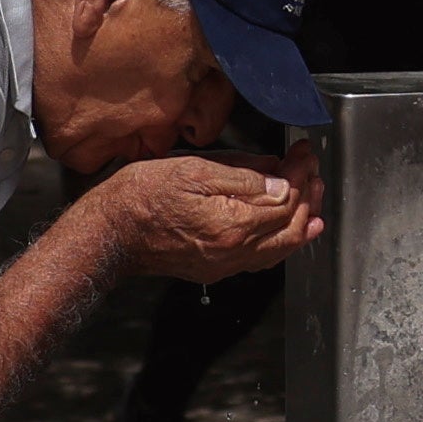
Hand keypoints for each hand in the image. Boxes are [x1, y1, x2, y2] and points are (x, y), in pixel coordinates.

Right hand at [100, 154, 323, 284]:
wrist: (110, 234)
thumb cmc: (140, 198)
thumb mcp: (193, 171)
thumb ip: (242, 176)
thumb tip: (280, 179)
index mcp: (233, 225)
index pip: (287, 199)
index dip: (300, 172)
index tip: (303, 152)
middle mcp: (235, 252)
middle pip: (293, 227)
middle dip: (309, 194)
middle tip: (311, 168)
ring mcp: (226, 265)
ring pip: (282, 247)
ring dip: (303, 219)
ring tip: (313, 195)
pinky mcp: (216, 269)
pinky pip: (263, 258)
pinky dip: (283, 240)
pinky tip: (290, 229)